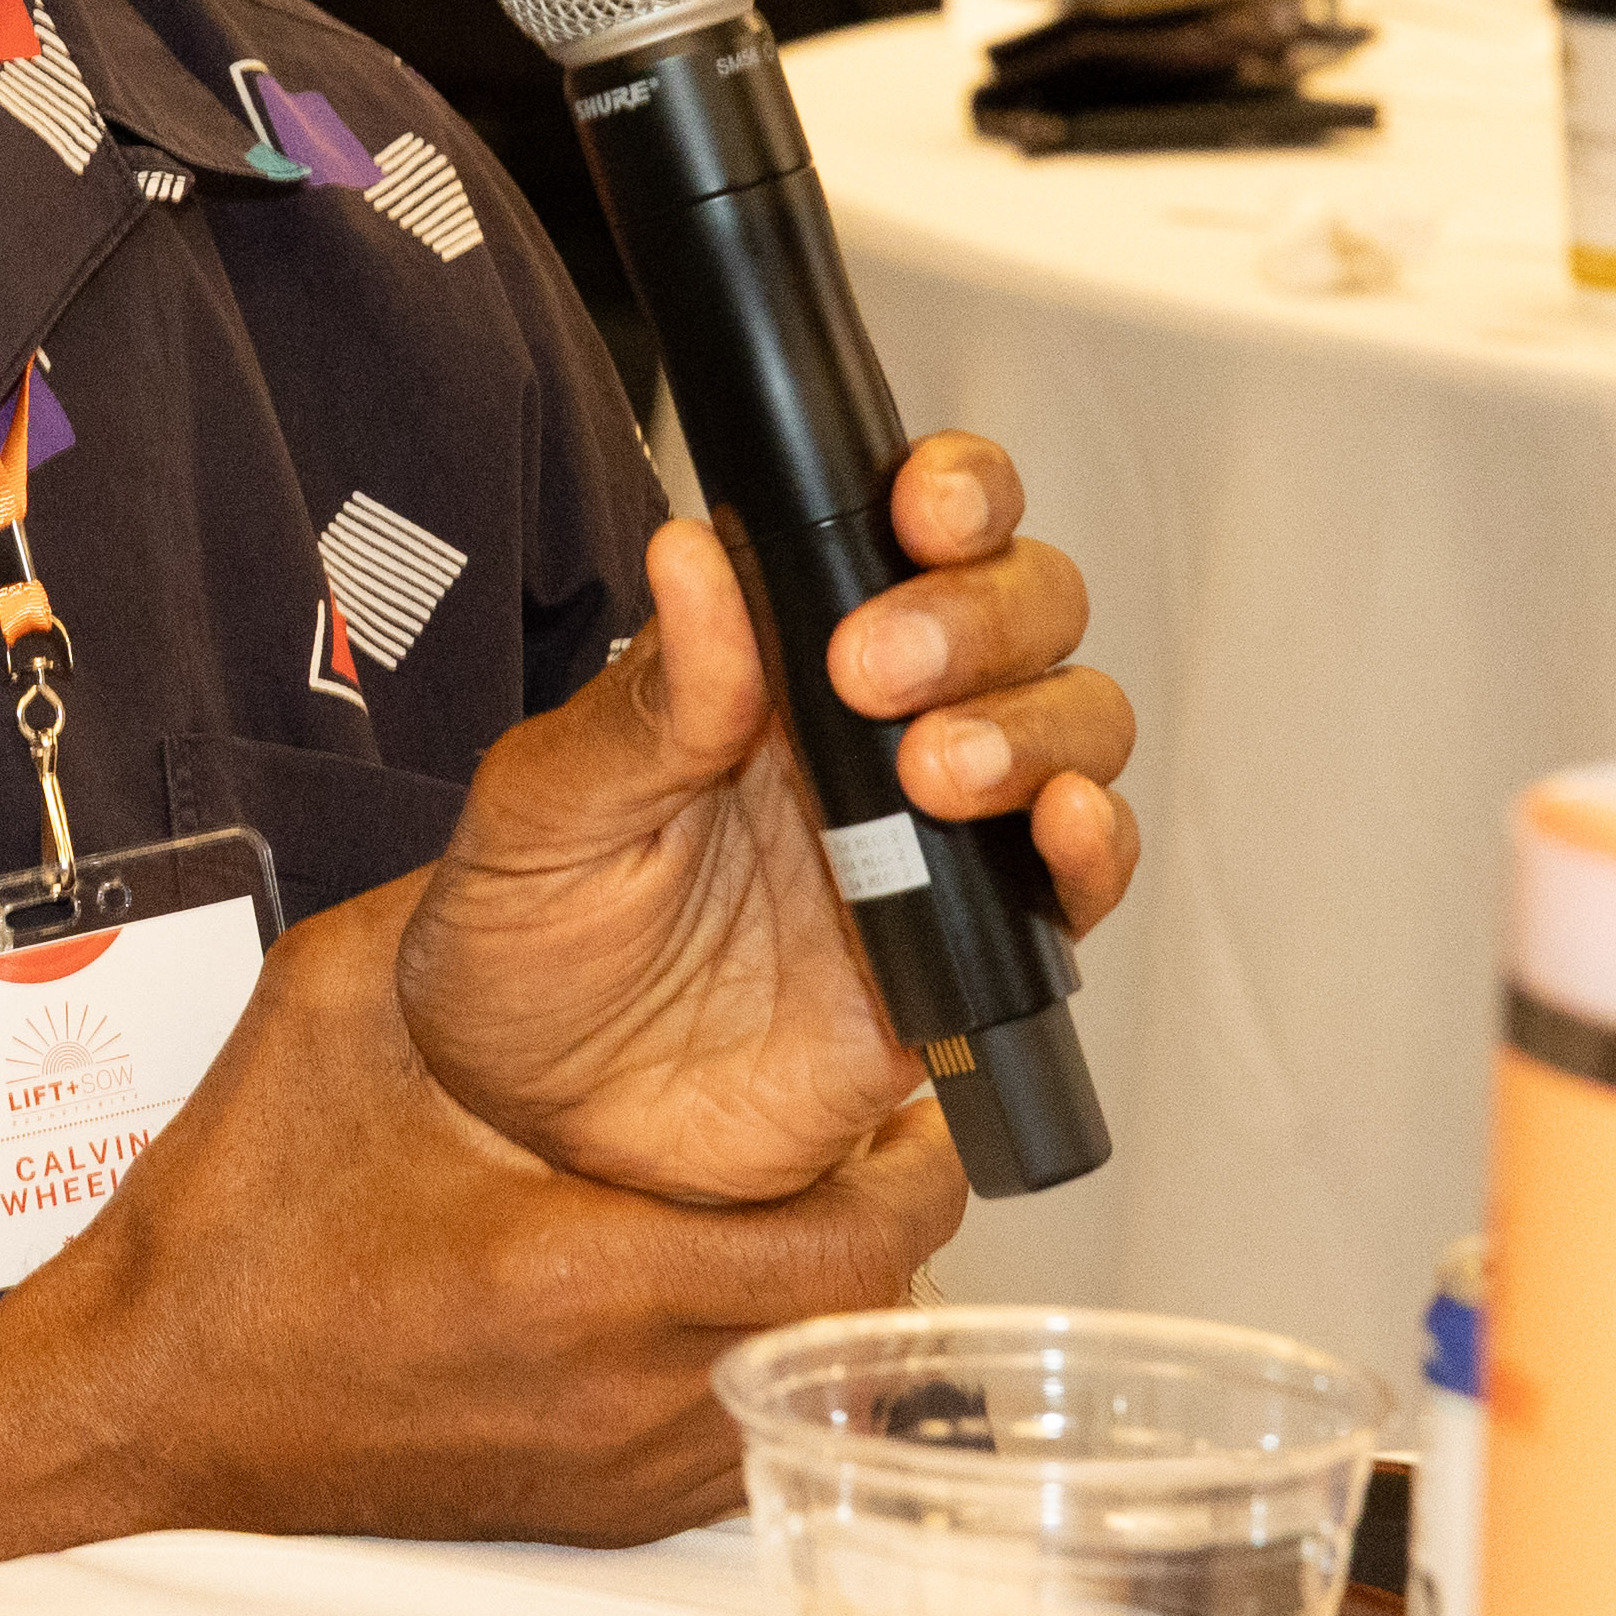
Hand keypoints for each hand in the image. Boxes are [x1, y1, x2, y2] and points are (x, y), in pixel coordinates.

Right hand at [0, 878, 965, 1544]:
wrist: (148, 1390)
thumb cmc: (235, 1219)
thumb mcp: (339, 1011)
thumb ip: (471, 912)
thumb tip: (584, 797)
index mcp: (580, 1276)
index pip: (856, 1242)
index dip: (906, 1156)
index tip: (895, 1087)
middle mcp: (624, 1399)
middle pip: (861, 1318)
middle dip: (872, 1212)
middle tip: (844, 1127)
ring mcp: (620, 1473)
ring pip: (810, 1379)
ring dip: (815, 1289)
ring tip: (766, 1192)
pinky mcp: (602, 1514)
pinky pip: (740, 1437)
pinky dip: (746, 1357)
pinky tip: (686, 1280)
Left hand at [393, 435, 1139, 1204]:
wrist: (531, 1122)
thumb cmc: (523, 945)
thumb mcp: (540, 812)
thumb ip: (641, 701)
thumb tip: (694, 557)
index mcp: (773, 654)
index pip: (905, 526)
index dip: (949, 493)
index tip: (918, 509)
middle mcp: (872, 728)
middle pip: (1021, 608)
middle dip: (979, 615)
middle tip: (874, 670)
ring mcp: (931, 839)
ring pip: (1070, 725)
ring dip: (1034, 727)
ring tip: (936, 774)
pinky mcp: (966, 955)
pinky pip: (1072, 884)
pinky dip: (1092, 846)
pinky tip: (1055, 832)